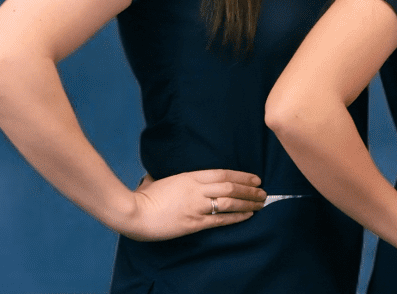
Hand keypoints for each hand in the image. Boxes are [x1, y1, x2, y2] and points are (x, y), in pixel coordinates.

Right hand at [115, 169, 264, 240]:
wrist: (132, 213)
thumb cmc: (142, 196)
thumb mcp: (158, 179)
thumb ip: (169, 178)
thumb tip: (164, 177)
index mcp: (189, 177)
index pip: (223, 174)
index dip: (242, 176)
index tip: (255, 178)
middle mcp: (196, 190)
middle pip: (231, 187)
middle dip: (250, 190)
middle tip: (263, 192)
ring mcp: (196, 206)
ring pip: (230, 203)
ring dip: (248, 203)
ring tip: (261, 203)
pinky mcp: (194, 223)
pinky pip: (221, 220)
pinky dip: (237, 217)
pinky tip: (248, 215)